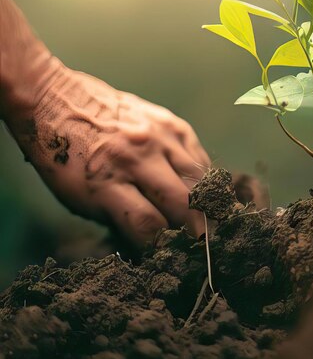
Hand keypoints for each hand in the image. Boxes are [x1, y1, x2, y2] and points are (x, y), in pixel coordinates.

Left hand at [5, 63, 210, 245]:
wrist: (56, 101)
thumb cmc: (64, 158)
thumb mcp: (79, 198)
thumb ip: (119, 218)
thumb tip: (155, 241)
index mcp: (105, 182)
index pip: (148, 225)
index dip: (163, 248)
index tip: (170, 257)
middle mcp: (137, 156)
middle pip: (182, 203)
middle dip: (195, 231)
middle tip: (202, 246)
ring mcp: (159, 137)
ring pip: (198, 180)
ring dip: (206, 205)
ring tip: (209, 221)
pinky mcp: (173, 123)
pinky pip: (199, 158)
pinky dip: (203, 179)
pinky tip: (200, 190)